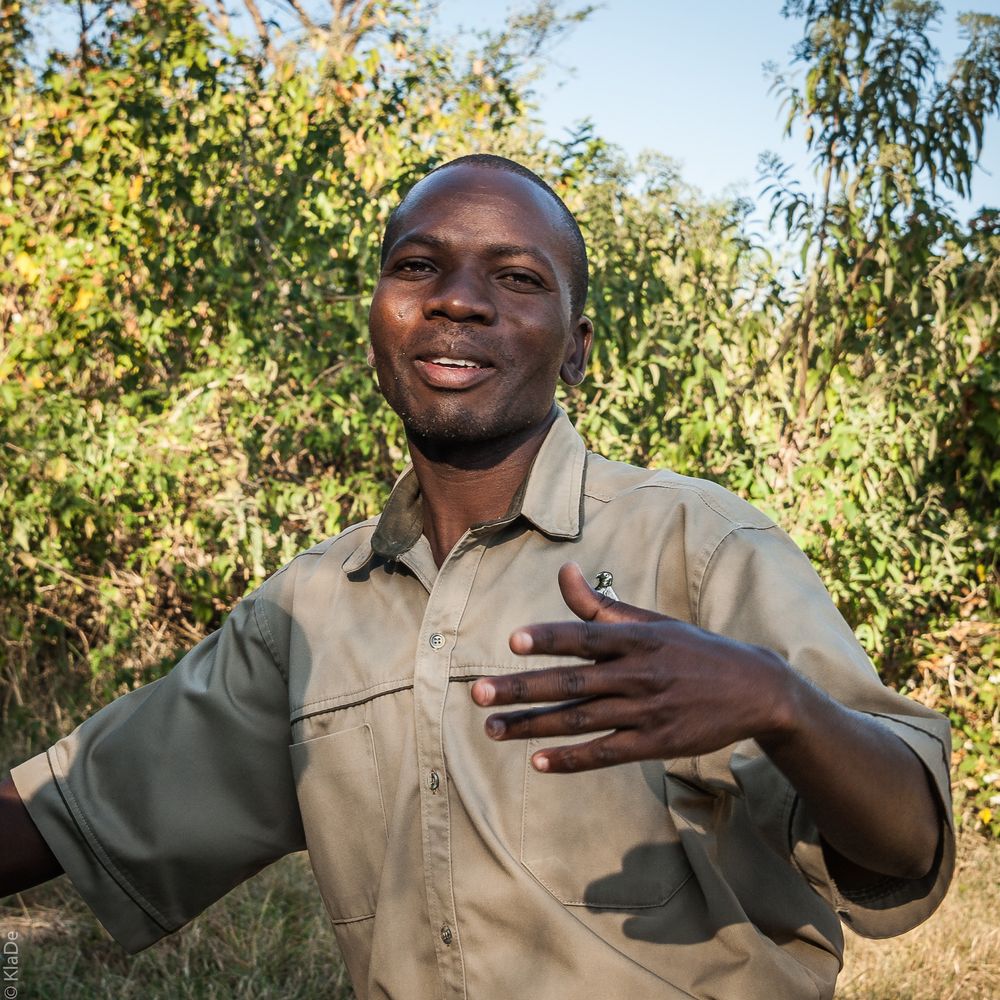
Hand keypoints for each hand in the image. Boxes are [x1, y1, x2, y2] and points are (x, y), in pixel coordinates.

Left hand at [470, 563, 796, 772]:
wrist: (756, 690)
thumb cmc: (693, 650)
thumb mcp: (652, 622)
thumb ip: (601, 604)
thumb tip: (564, 572)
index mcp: (637, 639)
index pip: (585, 636)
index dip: (550, 638)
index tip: (513, 641)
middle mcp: (638, 674)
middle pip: (572, 683)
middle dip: (522, 689)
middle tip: (478, 693)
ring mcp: (647, 712)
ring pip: (580, 720)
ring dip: (533, 726)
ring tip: (492, 729)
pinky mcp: (655, 743)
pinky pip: (606, 752)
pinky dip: (572, 759)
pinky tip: (538, 762)